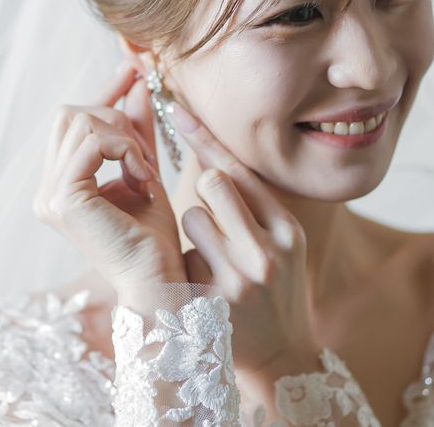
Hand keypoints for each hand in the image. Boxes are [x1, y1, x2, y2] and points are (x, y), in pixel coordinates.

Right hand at [32, 62, 186, 294]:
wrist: (160, 279)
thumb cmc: (153, 234)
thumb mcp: (144, 169)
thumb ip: (135, 129)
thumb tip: (136, 82)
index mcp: (60, 185)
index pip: (71, 121)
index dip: (101, 92)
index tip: (131, 71)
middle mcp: (46, 189)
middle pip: (70, 114)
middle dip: (115, 118)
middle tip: (147, 151)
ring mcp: (49, 195)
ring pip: (80, 121)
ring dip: (123, 136)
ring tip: (146, 169)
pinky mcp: (63, 199)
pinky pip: (93, 142)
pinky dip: (125, 150)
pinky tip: (143, 177)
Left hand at [166, 101, 320, 376]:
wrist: (281, 354)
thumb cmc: (276, 286)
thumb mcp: (282, 243)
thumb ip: (253, 203)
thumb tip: (211, 157)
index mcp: (287, 229)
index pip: (240, 170)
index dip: (205, 137)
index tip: (175, 107)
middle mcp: (267, 250)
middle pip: (214, 182)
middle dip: (206, 188)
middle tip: (217, 212)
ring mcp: (238, 278)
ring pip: (191, 215)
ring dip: (195, 227)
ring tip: (214, 256)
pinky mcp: (210, 301)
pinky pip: (182, 253)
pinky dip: (189, 260)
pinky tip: (206, 283)